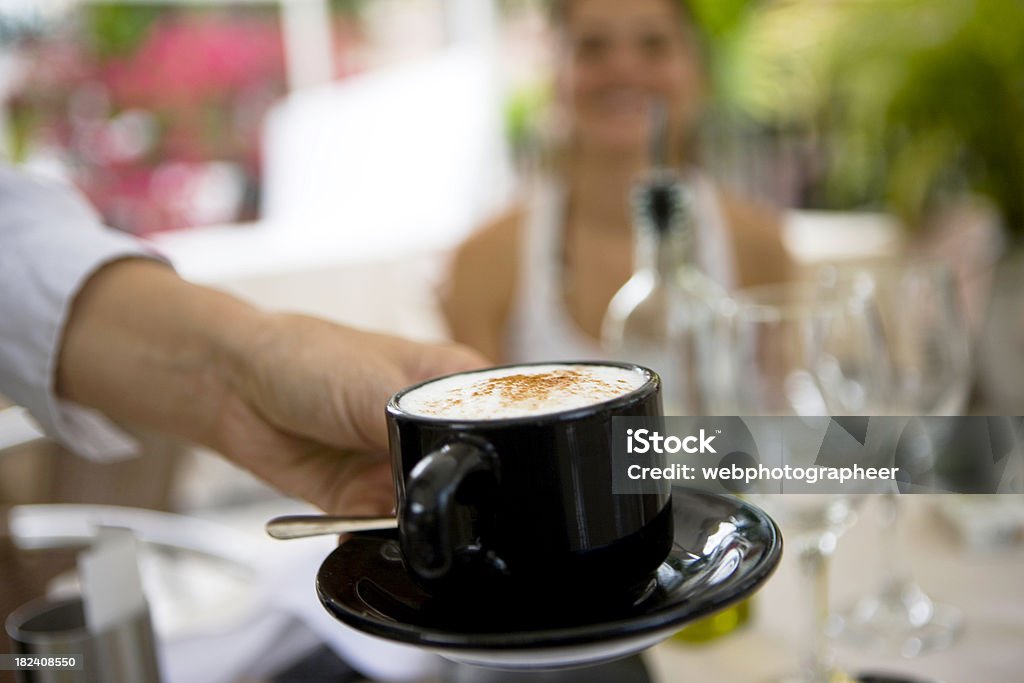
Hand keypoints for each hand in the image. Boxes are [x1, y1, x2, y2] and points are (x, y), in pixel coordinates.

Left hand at [58, 259, 485, 513]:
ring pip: (426, 508)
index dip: (496, 451)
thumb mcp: (377, 386)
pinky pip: (385, 530)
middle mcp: (430, 426)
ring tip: (394, 512)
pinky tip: (370, 531)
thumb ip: (419, 433)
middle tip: (425, 492)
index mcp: (451, 383)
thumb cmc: (306, 358)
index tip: (481, 470)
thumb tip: (441, 479)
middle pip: (464, 475)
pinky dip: (378, 538)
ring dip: (412, 520)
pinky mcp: (366, 497)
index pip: (500, 422)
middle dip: (449, 494)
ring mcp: (397, 464)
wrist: (233, 385)